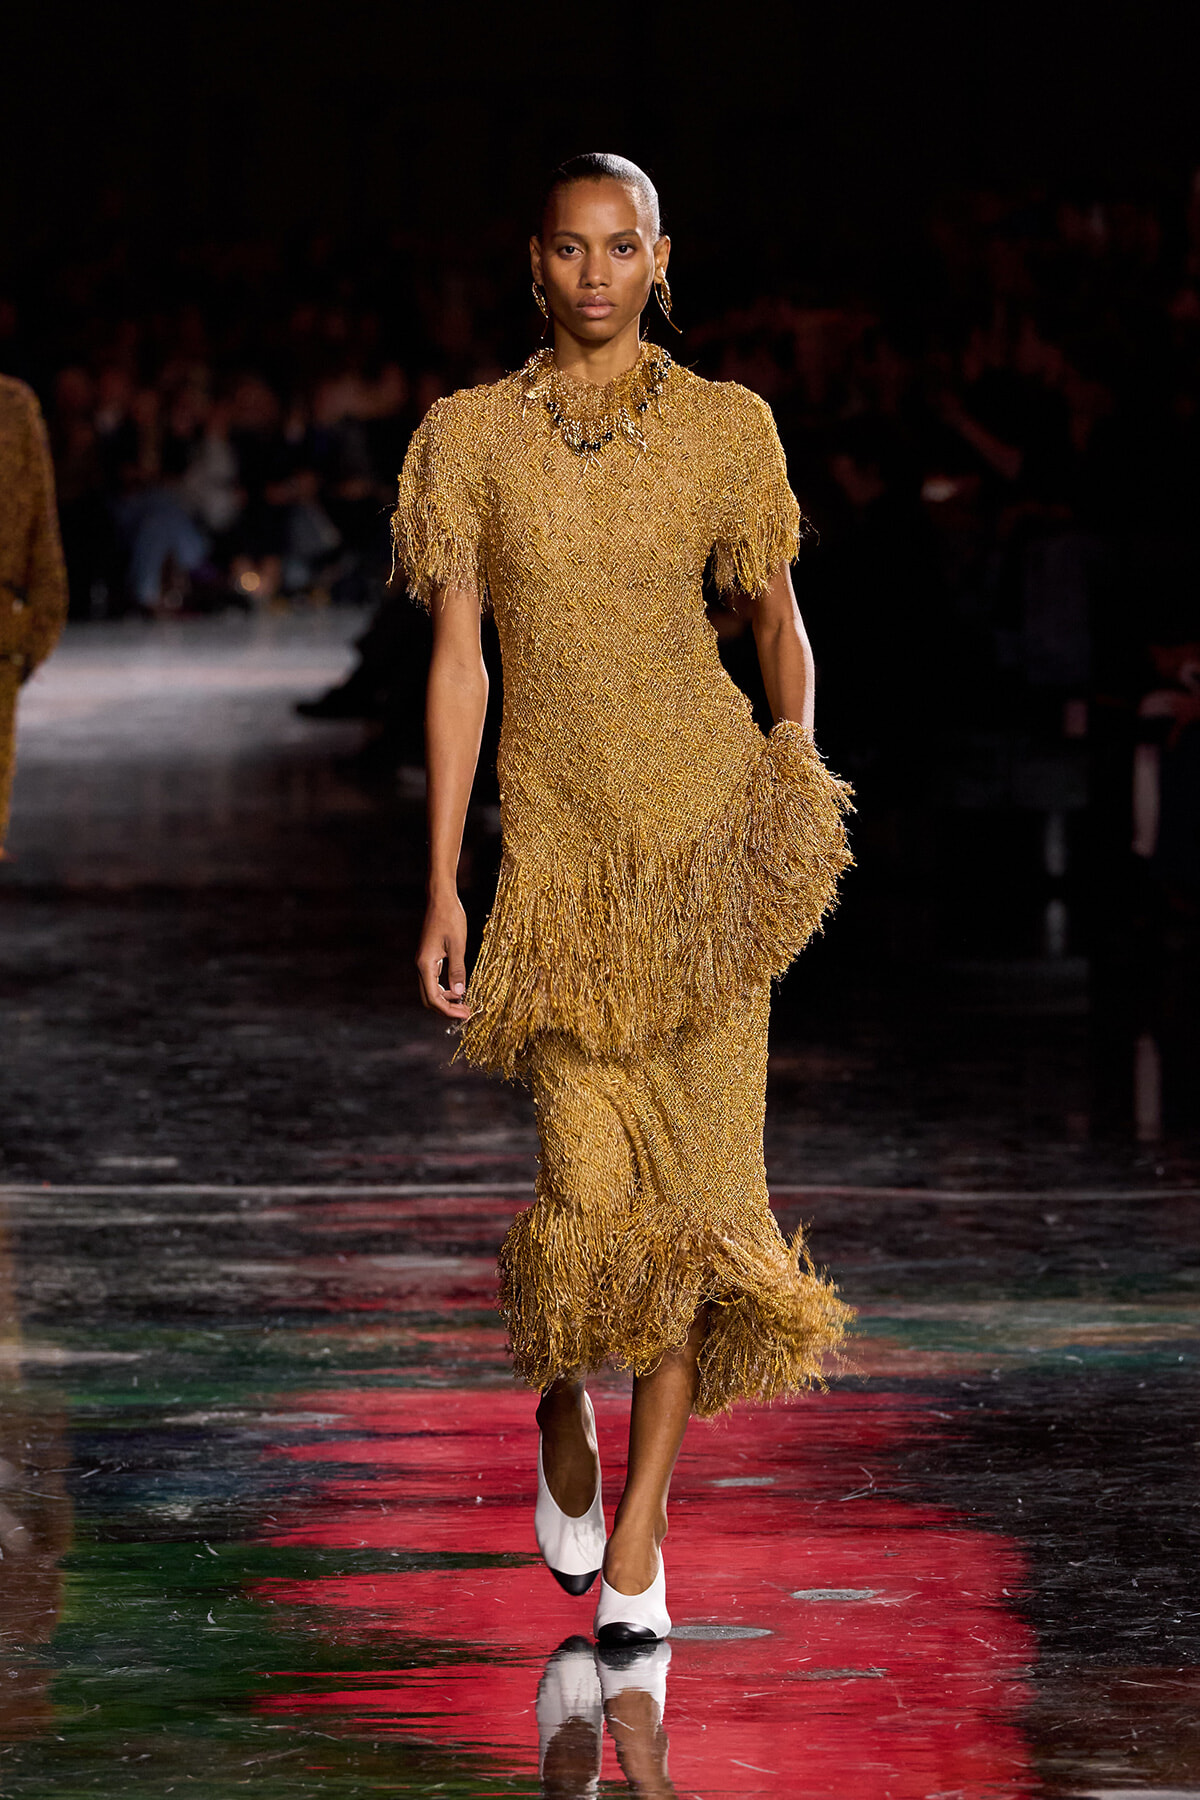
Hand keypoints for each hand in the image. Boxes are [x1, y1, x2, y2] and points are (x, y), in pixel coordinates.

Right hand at [415, 892, 471, 1020]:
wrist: (440, 899)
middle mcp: (421, 966)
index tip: (465, 1015)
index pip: (434, 998)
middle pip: (429, 999)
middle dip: (446, 1009)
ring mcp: (423, 962)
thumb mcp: (458, 945)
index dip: (449, 1011)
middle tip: (466, 1012)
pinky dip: (445, 989)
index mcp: (426, 965)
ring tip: (465, 1002)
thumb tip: (459, 992)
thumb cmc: (450, 918)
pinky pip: (433, 981)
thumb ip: (457, 970)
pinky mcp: (428, 958)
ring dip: (446, 1000)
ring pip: (430, 991)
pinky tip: (458, 988)